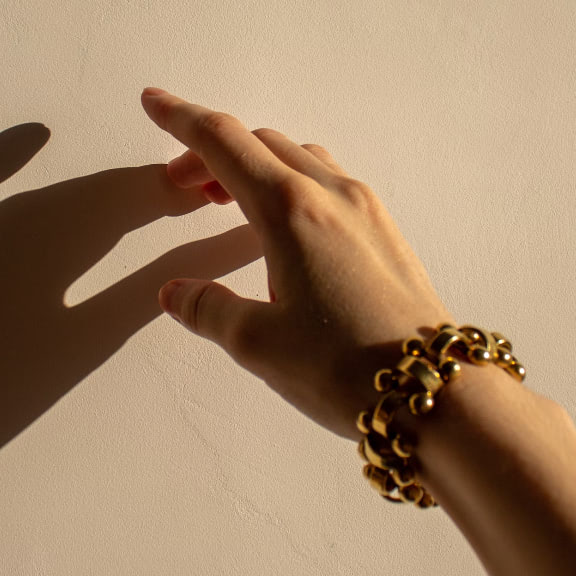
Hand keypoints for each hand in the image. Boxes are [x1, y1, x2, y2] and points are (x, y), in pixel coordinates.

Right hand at [141, 87, 454, 440]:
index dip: (181, 119)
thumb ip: (209, 310)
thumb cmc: (344, 368)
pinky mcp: (386, 231)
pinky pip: (330, 183)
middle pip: (261, 144)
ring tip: (231, 200)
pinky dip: (293, 183)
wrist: (436, 390)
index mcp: (291, 211)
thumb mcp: (259, 344)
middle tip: (186, 186)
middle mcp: (332, 195)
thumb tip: (177, 294)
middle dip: (214, 153)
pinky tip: (286, 224)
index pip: (224, 144)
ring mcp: (366, 209)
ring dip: (257, 165)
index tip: (154, 103)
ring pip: (299, 158)